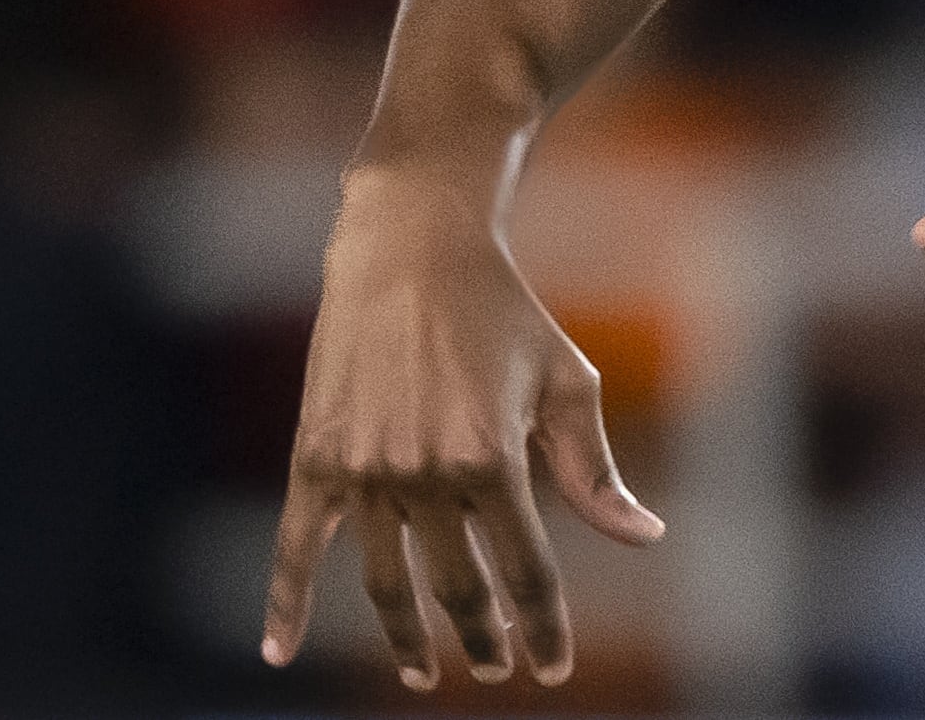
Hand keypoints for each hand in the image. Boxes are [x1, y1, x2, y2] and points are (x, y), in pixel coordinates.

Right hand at [263, 171, 663, 686]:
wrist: (411, 251)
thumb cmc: (504, 315)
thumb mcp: (567, 382)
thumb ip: (595, 469)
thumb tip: (644, 536)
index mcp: (493, 459)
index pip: (527, 572)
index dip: (543, 627)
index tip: (552, 667)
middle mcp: (424, 476)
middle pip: (456, 589)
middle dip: (481, 639)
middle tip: (494, 671)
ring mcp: (362, 473)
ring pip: (384, 583)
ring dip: (405, 638)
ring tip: (423, 673)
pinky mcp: (312, 460)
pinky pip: (293, 550)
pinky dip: (282, 603)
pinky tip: (280, 650)